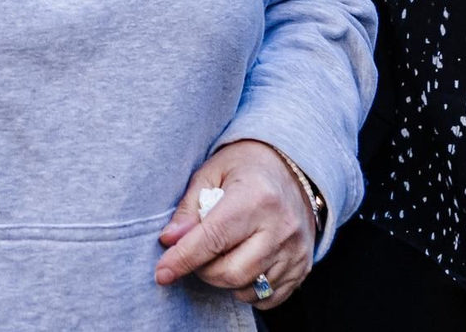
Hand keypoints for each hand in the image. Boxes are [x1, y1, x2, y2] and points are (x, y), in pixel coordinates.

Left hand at [155, 139, 315, 309]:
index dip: (183, 259)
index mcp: (255, 198)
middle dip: (203, 271)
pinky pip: (269, 298)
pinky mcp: (304, 266)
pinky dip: (247, 290)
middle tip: (197, 254)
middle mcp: (280, 227)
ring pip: (248, 289)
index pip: (212, 239)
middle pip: (230, 273)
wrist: (292, 167)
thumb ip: (189, 208)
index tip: (162, 273)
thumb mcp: (211, 173)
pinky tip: (241, 266)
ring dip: (224, 281)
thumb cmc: (245, 167)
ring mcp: (296, 250)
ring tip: (221, 255)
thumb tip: (169, 240)